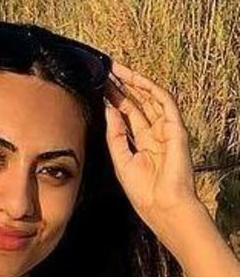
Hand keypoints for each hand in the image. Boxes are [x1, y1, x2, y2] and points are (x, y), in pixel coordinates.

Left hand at [104, 62, 199, 229]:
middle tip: (106, 72)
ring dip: (135, 83)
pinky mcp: (176, 128)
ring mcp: (166, 129)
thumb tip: (109, 109)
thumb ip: (115, 134)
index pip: (127, 114)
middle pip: (137, 103)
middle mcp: (154, 133)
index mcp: (141, 142)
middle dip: (122, 87)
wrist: (161, 205)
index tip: (100, 86)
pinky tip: (135, 79)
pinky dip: (150, 89)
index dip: (114, 99)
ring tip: (117, 70)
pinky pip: (165, 103)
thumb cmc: (142, 190)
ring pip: (151, 98)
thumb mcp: (121, 159)